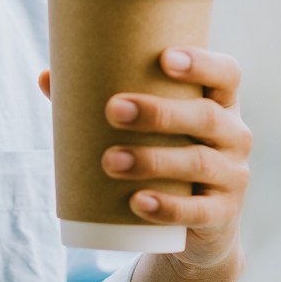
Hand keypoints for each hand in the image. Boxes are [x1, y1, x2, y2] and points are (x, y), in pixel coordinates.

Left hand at [38, 47, 250, 281]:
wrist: (192, 223)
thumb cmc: (161, 153)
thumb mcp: (143, 127)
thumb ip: (97, 101)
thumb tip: (46, 76)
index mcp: (217, 103)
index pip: (226, 74)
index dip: (202, 64)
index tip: (164, 58)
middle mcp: (233, 135)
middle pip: (206, 117)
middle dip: (159, 112)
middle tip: (113, 110)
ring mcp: (232, 176)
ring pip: (199, 163)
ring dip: (152, 160)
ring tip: (109, 160)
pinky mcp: (221, 215)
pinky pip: (199, 211)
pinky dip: (167, 207)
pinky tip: (139, 203)